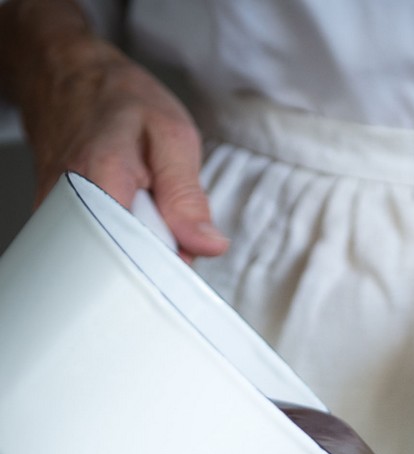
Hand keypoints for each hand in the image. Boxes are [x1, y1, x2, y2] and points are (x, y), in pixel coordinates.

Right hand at [0, 0, 227, 260]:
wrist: (68, 78)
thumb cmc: (119, 101)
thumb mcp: (172, 135)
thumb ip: (189, 195)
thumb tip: (207, 246)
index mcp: (102, 180)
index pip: (141, 257)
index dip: (172, 263)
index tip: (186, 249)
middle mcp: (69, 206)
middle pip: (124, 265)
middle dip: (156, 255)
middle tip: (164, 219)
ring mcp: (56, 219)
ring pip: (110, 260)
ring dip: (138, 245)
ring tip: (141, 208)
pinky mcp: (54, 227)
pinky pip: (96, 251)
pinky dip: (119, 240)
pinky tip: (124, 214)